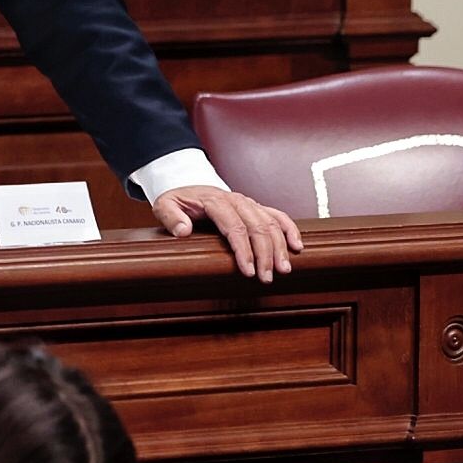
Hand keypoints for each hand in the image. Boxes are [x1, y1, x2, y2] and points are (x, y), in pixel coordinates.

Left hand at [153, 186, 302, 282]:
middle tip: (267, 278)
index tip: (248, 271)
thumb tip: (183, 230)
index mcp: (215, 201)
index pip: (234, 227)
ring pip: (271, 223)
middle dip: (264, 254)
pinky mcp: (256, 207)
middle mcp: (236, 200)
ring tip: (283, 270)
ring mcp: (249, 203)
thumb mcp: (165, 205)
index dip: (243, 250)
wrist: (186, 184)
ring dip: (280, 247)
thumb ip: (171, 217)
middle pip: (257, 227)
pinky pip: (278, 215)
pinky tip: (297, 246)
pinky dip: (290, 229)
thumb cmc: (177, 199)